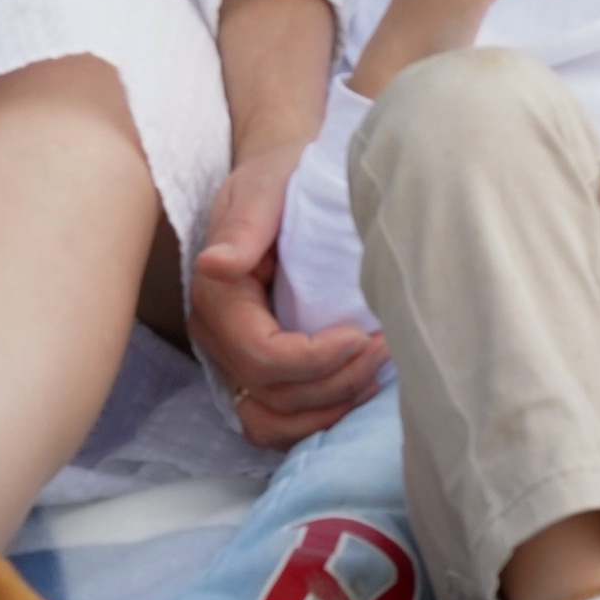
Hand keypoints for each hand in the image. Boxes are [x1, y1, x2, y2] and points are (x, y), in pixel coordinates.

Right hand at [188, 145, 387, 449]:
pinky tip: (355, 390)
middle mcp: (216, 335)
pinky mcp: (253, 369)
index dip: (315, 359)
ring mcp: (231, 358)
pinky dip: (314, 419)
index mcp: (217, 295)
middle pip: (271, 394)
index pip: (261, 356)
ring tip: (373, 378)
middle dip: (334, 383)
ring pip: (270, 420)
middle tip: (383, 349)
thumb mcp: (263, 190)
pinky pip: (274, 419)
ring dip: (326, 411)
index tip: (363, 336)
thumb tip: (215, 264)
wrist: (278, 180)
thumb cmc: (276, 180)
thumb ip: (242, 228)